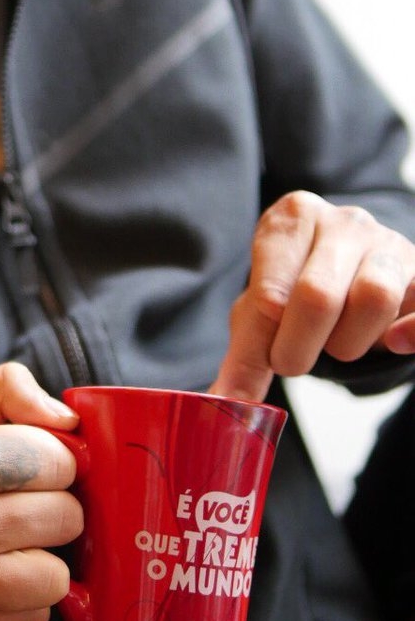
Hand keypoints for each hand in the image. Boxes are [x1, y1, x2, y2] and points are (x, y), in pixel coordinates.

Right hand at [0, 362, 81, 620]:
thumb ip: (8, 389)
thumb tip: (68, 422)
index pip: (55, 461)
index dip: (54, 457)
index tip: (35, 461)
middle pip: (64, 517)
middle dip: (53, 502)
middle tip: (24, 498)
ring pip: (56, 575)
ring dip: (43, 554)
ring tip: (13, 538)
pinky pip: (34, 616)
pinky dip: (25, 594)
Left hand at [211, 190, 414, 401]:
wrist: (352, 265)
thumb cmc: (295, 287)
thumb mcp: (262, 311)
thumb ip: (245, 355)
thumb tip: (225, 403)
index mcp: (294, 217)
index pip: (272, 289)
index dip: (270, 337)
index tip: (271, 357)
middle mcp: (343, 222)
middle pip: (319, 295)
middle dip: (301, 346)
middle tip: (292, 364)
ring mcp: (389, 244)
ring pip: (374, 296)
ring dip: (351, 340)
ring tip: (338, 342)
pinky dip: (411, 333)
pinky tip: (393, 342)